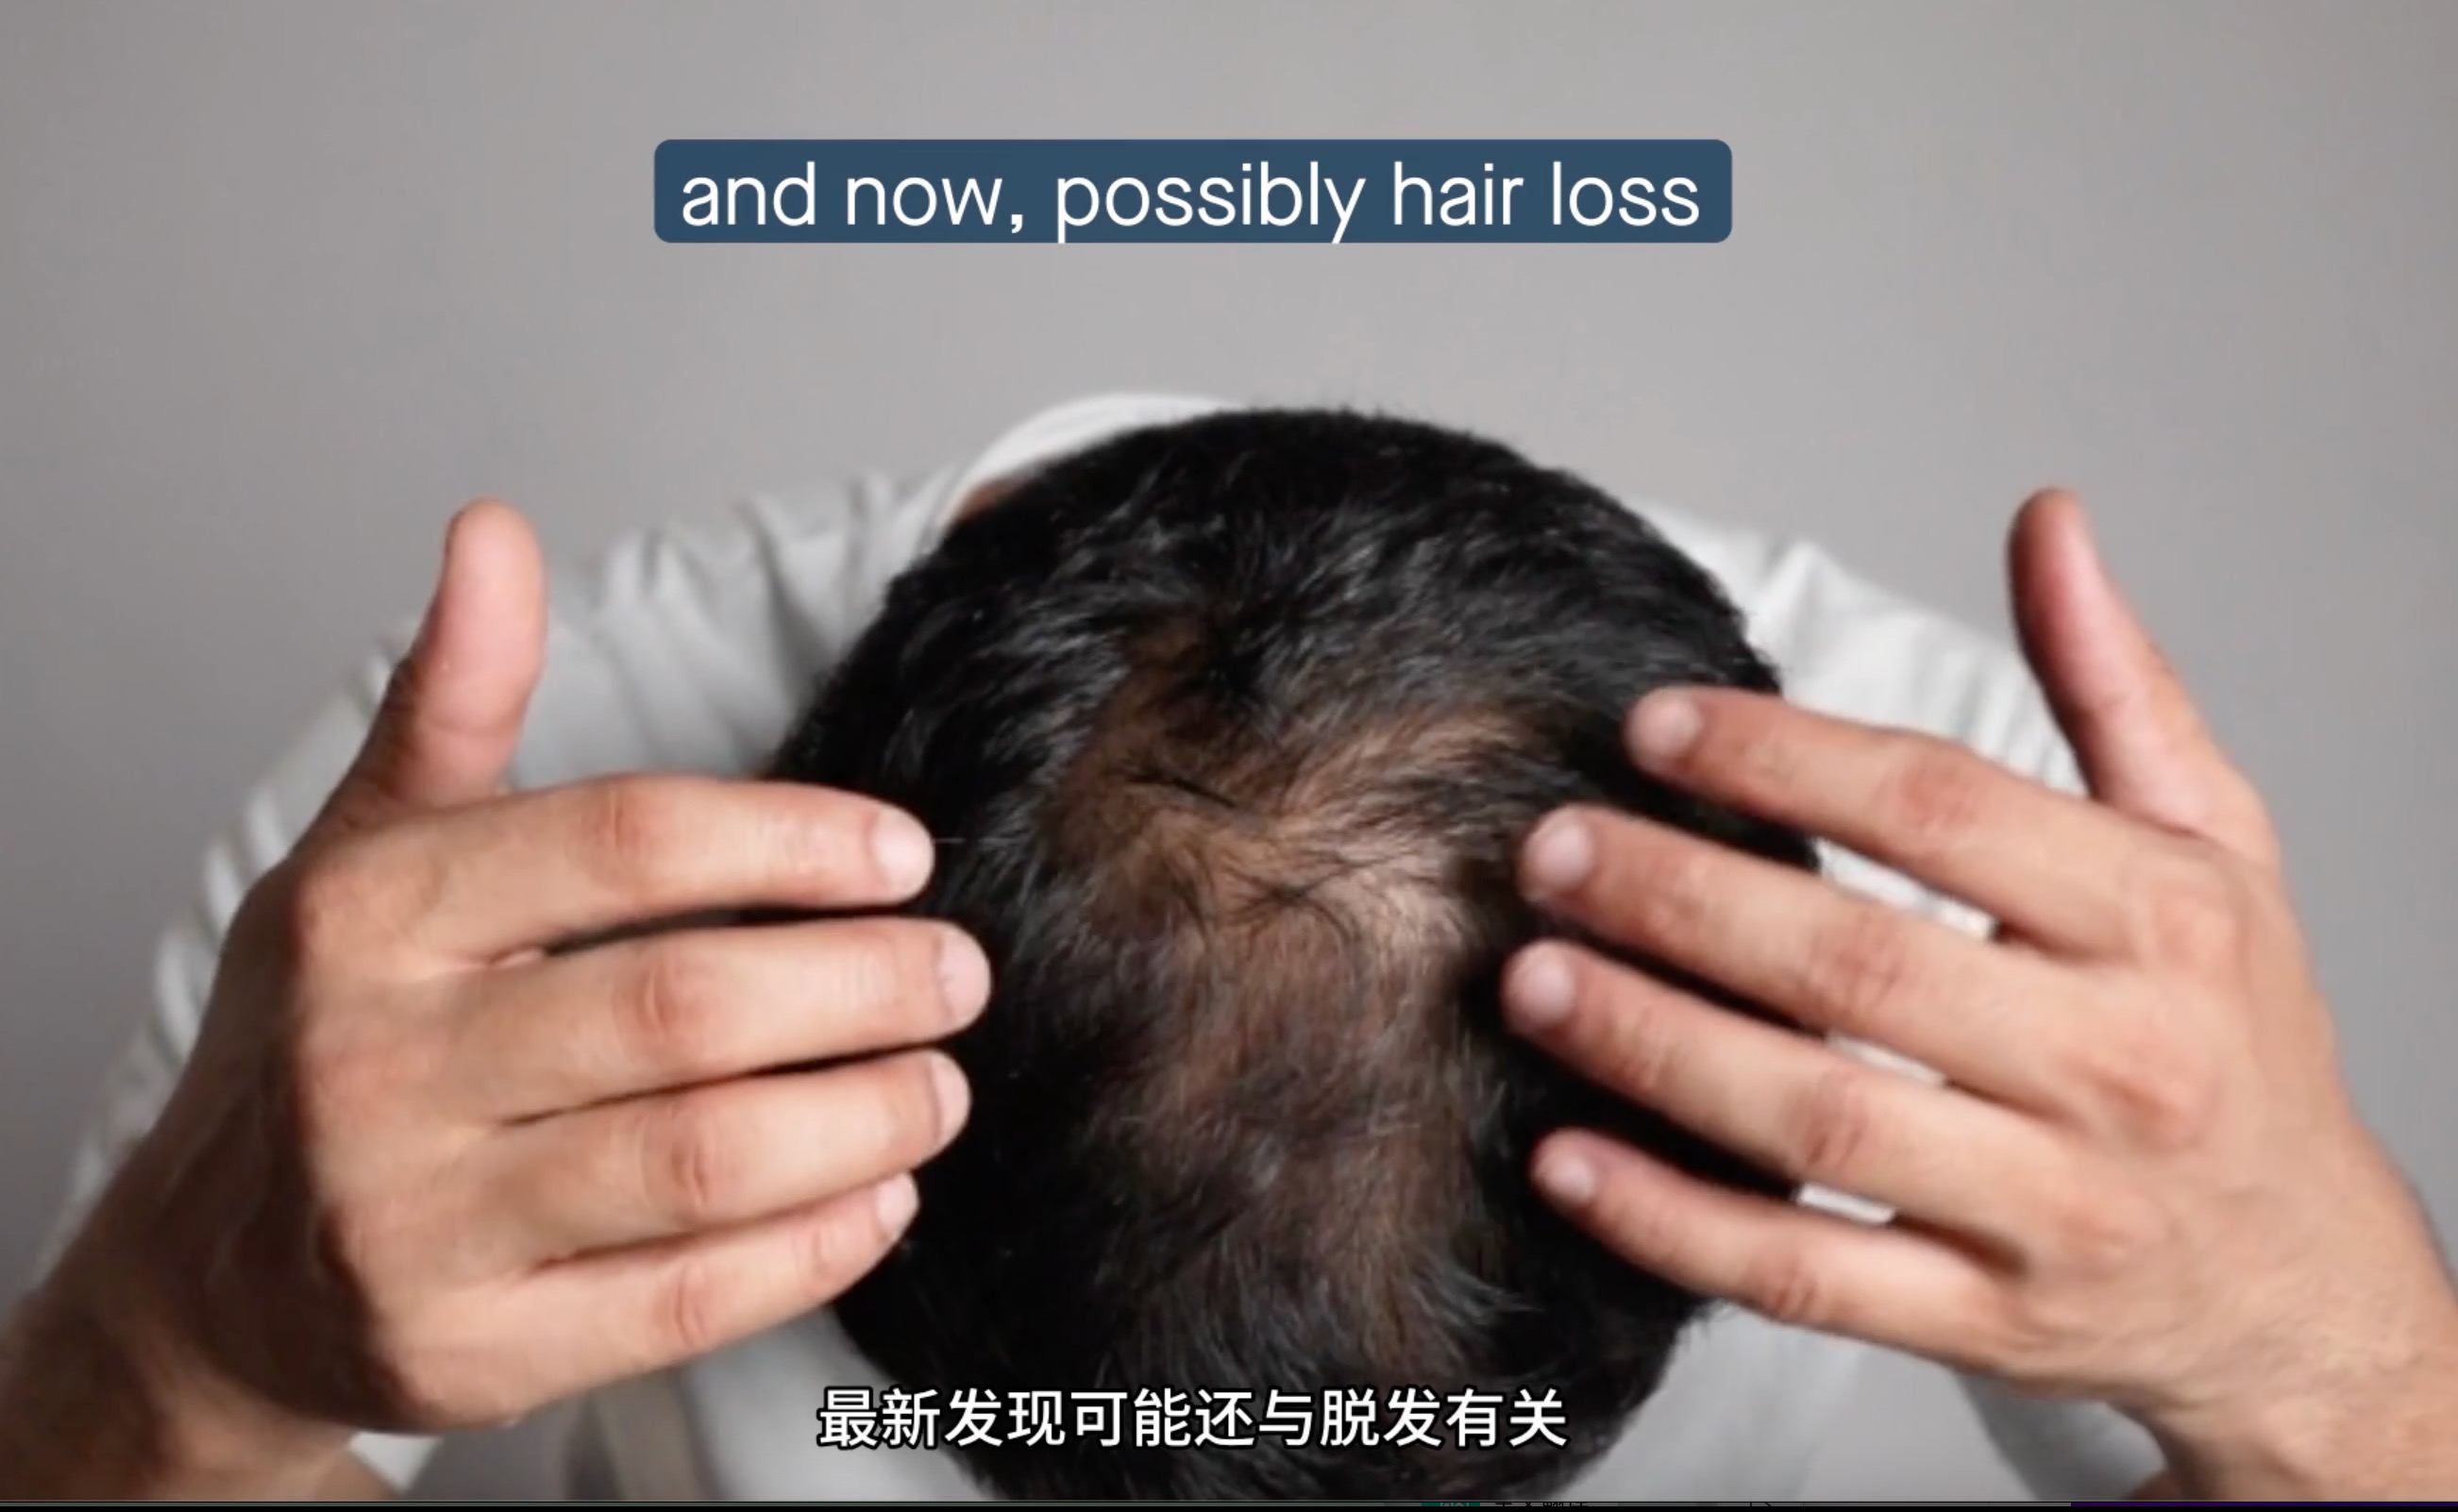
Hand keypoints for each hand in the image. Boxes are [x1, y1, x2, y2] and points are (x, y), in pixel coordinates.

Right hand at [5, 503, 987, 1493]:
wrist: (211, 1270)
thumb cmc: (327, 1034)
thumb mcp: (367, 853)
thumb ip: (456, 700)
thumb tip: (494, 532)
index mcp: (371, 915)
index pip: (624, 844)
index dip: (792, 840)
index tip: (903, 854)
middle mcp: (379, 1066)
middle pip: (684, 1008)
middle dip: (862, 986)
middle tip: (956, 973)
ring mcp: (419, 1224)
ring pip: (702, 1162)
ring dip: (862, 1120)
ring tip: (939, 1085)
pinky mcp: (471, 1353)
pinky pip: (684, 1301)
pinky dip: (812, 1248)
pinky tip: (880, 1197)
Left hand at [1501, 492, 2457, 1497]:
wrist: (2302, 1283)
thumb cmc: (2232, 1038)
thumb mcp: (2215, 847)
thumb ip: (2115, 684)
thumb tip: (2045, 523)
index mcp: (2163, 920)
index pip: (1945, 812)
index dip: (1784, 759)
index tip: (1652, 725)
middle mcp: (2115, 1066)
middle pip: (1859, 969)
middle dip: (1681, 901)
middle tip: (1551, 852)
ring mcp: (2049, 1209)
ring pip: (1818, 1126)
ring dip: (1655, 1050)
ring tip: (1531, 982)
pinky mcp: (1984, 1321)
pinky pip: (1806, 1278)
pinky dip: (1675, 1225)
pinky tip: (1567, 1161)